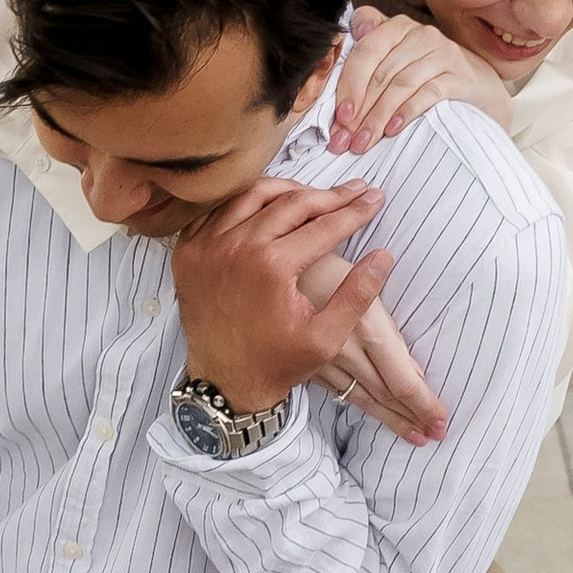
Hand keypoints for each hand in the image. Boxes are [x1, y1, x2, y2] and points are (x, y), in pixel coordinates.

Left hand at [170, 177, 391, 416]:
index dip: (355, 211)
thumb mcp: (326, 337)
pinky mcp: (189, 250)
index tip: (375, 199)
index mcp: (272, 267)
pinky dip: (248, 203)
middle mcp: (236, 248)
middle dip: (329, 195)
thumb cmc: (276, 363)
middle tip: (354, 190)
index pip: (324, 225)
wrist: (223, 382)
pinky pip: (220, 211)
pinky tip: (270, 208)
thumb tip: (384, 256)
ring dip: (289, 191)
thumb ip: (357, 295)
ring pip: (254, 195)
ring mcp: (207, 246)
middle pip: (292, 203)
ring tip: (315, 195)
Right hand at [297, 255, 446, 441]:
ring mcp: (323, 362)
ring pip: (363, 399)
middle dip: (412, 418)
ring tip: (412, 435)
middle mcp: (344, 352)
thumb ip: (389, 332)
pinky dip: (363, 404)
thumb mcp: (365, 288)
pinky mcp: (309, 364)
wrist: (270, 270)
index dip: (424, 405)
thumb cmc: (324, 267)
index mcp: (366, 329)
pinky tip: (374, 412)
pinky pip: (340, 391)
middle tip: (434, 435)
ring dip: (390, 418)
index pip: (402, 382)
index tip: (441, 422)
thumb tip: (414, 371)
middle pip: (385, 395)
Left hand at [326, 8, 515, 150]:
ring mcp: (443, 53)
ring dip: (378, 117)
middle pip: (379, 71)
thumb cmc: (430, 81)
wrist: (482, 93)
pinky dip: (407, 112)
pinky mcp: (461, 75)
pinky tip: (393, 130)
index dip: (347, 83)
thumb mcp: (397, 67)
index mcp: (397, 28)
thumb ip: (366, 66)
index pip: (364, 50)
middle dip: (358, 109)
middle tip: (343, 139)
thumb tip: (331, 86)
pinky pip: (428, 92)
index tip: (337, 116)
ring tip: (363, 143)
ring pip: (400, 84)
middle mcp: (420, 34)